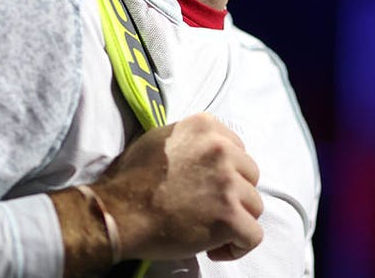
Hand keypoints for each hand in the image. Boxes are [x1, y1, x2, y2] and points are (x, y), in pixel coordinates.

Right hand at [94, 112, 263, 261]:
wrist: (119, 212)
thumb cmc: (131, 179)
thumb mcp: (158, 140)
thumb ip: (189, 140)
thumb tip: (203, 149)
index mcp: (204, 126)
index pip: (238, 149)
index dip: (227, 172)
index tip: (211, 186)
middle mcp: (220, 149)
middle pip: (250, 176)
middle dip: (234, 195)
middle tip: (209, 209)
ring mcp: (227, 183)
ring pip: (254, 206)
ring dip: (235, 220)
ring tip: (209, 230)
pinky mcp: (229, 216)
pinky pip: (253, 236)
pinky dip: (238, 246)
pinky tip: (215, 249)